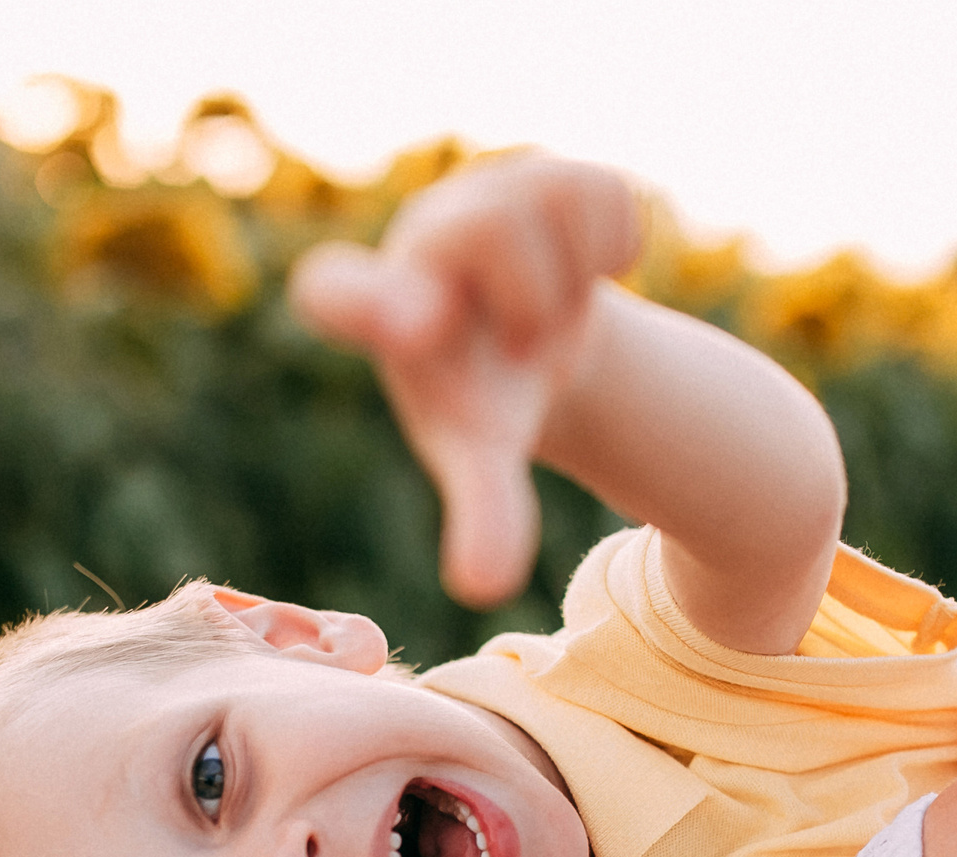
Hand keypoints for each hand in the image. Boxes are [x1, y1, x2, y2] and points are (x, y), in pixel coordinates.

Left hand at [288, 156, 640, 607]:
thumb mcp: (482, 456)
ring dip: (577, 277)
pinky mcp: (546, 167)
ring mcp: (485, 186)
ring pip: (559, 200)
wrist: (532, 337)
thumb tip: (482, 588)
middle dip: (533, 298)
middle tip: (529, 340)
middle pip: (490, 230)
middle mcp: (424, 230)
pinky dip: (618, 246)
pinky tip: (586, 271)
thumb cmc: (486, 401)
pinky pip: (610, 194)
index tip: (420, 328)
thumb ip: (483, 512)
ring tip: (549, 307)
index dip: (375, 302)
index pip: (338, 288)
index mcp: (384, 305)